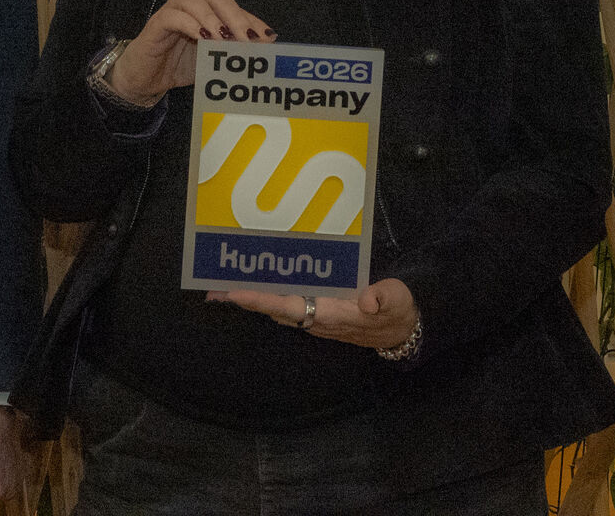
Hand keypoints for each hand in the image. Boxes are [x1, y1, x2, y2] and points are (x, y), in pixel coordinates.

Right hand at [105, 0, 273, 105]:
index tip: (267, 38)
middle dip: (236, 15)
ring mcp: (172, 12)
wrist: (144, 80)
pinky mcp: (156, 23)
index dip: (251, 20)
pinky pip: (173, 16)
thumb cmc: (179, 66)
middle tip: (248, 38)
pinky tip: (202, 39)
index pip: (233, 7)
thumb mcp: (213, 62)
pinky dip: (190, 25)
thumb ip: (234, 55)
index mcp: (208, 12)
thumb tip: (263, 51)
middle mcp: (191, 5)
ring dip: (212, 17)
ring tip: (225, 38)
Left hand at [207, 277, 418, 351]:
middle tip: (212, 290)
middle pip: (273, 309)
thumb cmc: (396, 311)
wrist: (401, 330)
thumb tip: (367, 298)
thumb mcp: (395, 301)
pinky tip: (257, 285)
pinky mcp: (317, 311)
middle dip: (245, 301)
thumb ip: (381, 298)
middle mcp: (316, 318)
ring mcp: (315, 316)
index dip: (262, 301)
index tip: (236, 294)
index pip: (290, 307)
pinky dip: (267, 296)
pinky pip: (285, 304)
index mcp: (331, 313)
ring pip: (276, 308)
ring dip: (251, 299)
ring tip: (224, 287)